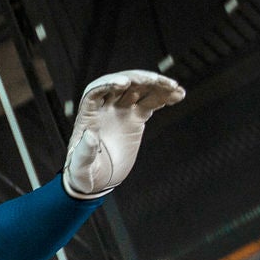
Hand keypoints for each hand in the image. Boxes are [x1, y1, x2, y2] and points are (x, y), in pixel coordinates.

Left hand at [62, 70, 184, 198]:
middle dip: (138, 79)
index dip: (109, 83)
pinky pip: (151, 102)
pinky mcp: (135, 118)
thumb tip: (90, 134)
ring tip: (174, 87)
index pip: (96, 91)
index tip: (124, 83)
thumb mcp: (81, 169)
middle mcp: (104, 108)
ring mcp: (121, 111)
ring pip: (139, 89)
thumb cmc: (83, 175)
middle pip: (121, 84)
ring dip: (156, 84)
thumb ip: (84, 153)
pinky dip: (164, 96)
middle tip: (157, 81)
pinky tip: (178, 95)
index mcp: (88, 116)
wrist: (98, 180)